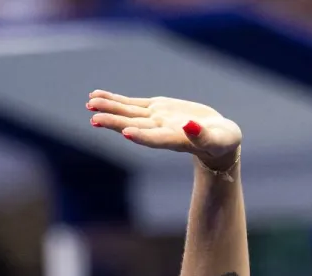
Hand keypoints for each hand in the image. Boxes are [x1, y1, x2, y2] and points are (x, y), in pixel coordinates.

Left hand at [86, 91, 241, 171]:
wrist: (217, 140)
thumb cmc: (221, 143)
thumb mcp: (218, 140)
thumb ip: (203, 136)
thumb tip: (189, 126)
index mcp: (176, 140)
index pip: (157, 139)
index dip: (142, 136)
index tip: (126, 133)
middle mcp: (160, 130)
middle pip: (135, 125)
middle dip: (115, 121)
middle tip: (95, 118)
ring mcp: (155, 119)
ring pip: (128, 113)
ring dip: (109, 109)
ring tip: (90, 104)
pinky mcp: (155, 109)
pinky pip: (130, 104)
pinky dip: (114, 100)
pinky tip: (96, 96)